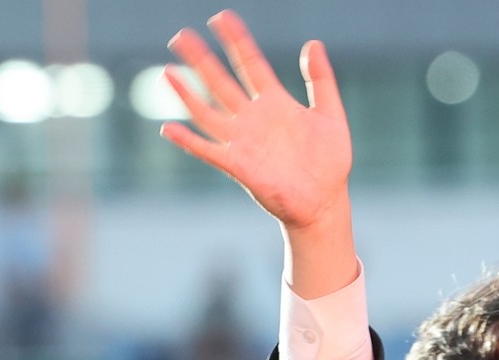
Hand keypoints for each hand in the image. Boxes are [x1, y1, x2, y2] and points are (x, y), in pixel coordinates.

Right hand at [162, 13, 354, 297]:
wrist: (324, 202)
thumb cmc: (329, 162)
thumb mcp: (330, 113)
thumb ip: (321, 79)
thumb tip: (313, 44)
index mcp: (274, 102)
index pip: (250, 63)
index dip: (236, 40)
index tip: (221, 18)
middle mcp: (253, 119)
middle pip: (221, 82)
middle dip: (201, 59)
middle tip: (181, 36)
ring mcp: (242, 142)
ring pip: (207, 112)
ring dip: (187, 94)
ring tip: (168, 72)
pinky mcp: (238, 166)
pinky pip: (208, 151)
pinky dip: (188, 141)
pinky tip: (169, 129)